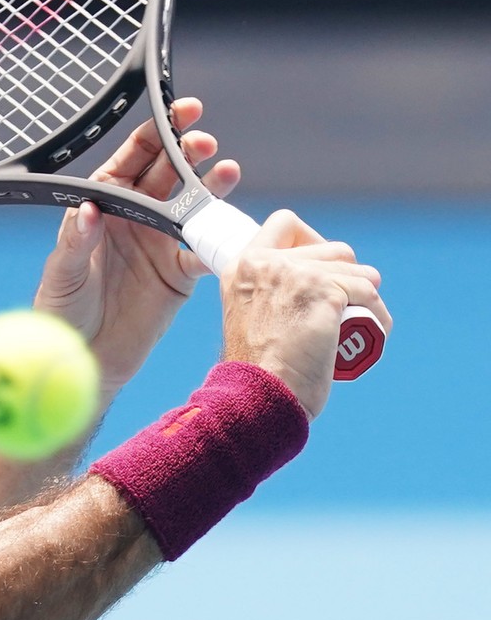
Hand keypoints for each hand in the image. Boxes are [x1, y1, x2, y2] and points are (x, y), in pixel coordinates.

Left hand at [33, 98, 239, 398]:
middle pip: (168, 173)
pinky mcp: (180, 274)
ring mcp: (160, 243)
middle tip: (203, 141)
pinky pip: (205, 252)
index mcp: (104, 204)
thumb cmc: (61, 312)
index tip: (178, 114)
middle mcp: (135, 217)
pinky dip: (220, 241)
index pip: (132, 159)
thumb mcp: (61, 275)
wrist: (82, 360)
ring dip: (211, 186)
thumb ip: (75, 242)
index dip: (155, 133)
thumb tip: (88, 211)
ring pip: (192, 205)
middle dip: (188, 151)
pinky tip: (232, 232)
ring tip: (227, 171)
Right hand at [219, 211, 391, 419]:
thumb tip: (312, 280)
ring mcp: (296, 274)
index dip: (311, 240)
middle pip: (332, 248)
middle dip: (346, 276)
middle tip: (344, 307)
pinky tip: (372, 333)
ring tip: (358, 323)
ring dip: (365, 295)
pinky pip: (369, 293)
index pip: (286, 223)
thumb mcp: (250, 315)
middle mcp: (266, 263)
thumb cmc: (256, 370)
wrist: (257, 396)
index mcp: (242, 266)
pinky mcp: (326, 291)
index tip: (320, 270)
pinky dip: (377, 315)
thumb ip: (268, 291)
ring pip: (357, 269)